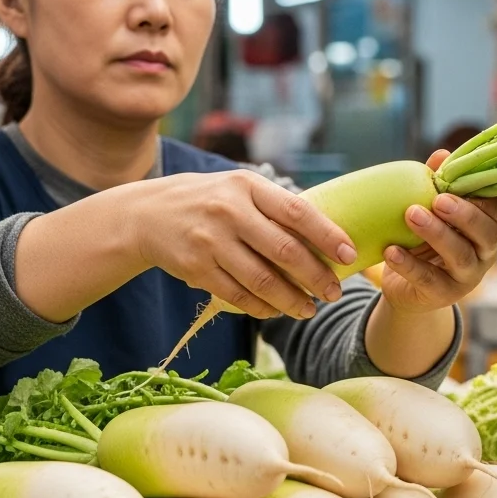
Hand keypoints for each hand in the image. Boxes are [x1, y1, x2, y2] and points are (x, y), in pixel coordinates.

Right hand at [131, 170, 356, 320]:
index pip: (297, 212)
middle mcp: (229, 211)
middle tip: (334, 294)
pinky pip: (237, 294)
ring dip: (291, 299)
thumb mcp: (240, 189)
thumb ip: (276, 207)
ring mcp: (210, 240)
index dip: (327, 235)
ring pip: (262, 279)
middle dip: (315, 277)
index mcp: (248, 186)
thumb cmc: (209, 201)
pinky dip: (261, 307)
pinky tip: (276, 311)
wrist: (148, 214)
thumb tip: (329, 235)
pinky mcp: (195, 267)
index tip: (348, 255)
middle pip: (284, 251)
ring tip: (309, 309)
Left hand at [378, 150, 496, 313]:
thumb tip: (441, 155)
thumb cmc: (425, 241)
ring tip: (411, 215)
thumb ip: (438, 184)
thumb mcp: (432, 212)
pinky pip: (428, 279)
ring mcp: (467, 277)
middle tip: (439, 200)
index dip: (492, 201)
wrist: (406, 287)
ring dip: (437, 234)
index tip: (464, 186)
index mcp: (487, 229)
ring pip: (461, 256)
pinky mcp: (443, 295)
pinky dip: (409, 264)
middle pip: (488, 234)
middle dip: (465, 215)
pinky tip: (391, 250)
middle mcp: (484, 254)